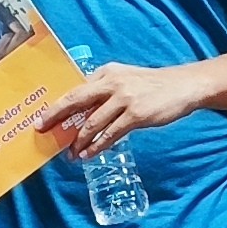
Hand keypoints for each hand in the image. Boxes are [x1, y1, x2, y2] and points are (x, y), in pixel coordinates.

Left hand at [37, 61, 202, 157]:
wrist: (184, 86)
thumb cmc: (153, 86)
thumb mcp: (126, 79)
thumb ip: (105, 90)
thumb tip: (82, 110)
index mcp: (107, 73)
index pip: (76, 89)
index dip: (58, 104)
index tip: (44, 116)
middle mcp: (112, 82)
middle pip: (76, 100)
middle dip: (56, 116)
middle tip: (42, 130)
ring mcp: (124, 98)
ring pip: (92, 122)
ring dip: (79, 141)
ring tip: (71, 154)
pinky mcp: (136, 114)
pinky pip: (110, 134)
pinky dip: (97, 146)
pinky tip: (89, 154)